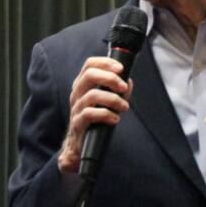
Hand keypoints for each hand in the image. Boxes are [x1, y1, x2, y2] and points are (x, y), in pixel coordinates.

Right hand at [57, 57, 133, 173]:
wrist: (81, 144)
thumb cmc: (95, 119)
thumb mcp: (107, 102)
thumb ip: (118, 91)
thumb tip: (129, 81)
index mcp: (83, 84)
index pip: (89, 64)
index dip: (106, 62)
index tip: (121, 68)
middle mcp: (77, 93)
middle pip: (89, 75)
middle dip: (110, 79)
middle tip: (124, 88)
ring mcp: (76, 108)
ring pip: (92, 95)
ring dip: (113, 99)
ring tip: (124, 107)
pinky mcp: (77, 123)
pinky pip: (90, 114)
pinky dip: (106, 115)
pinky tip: (115, 119)